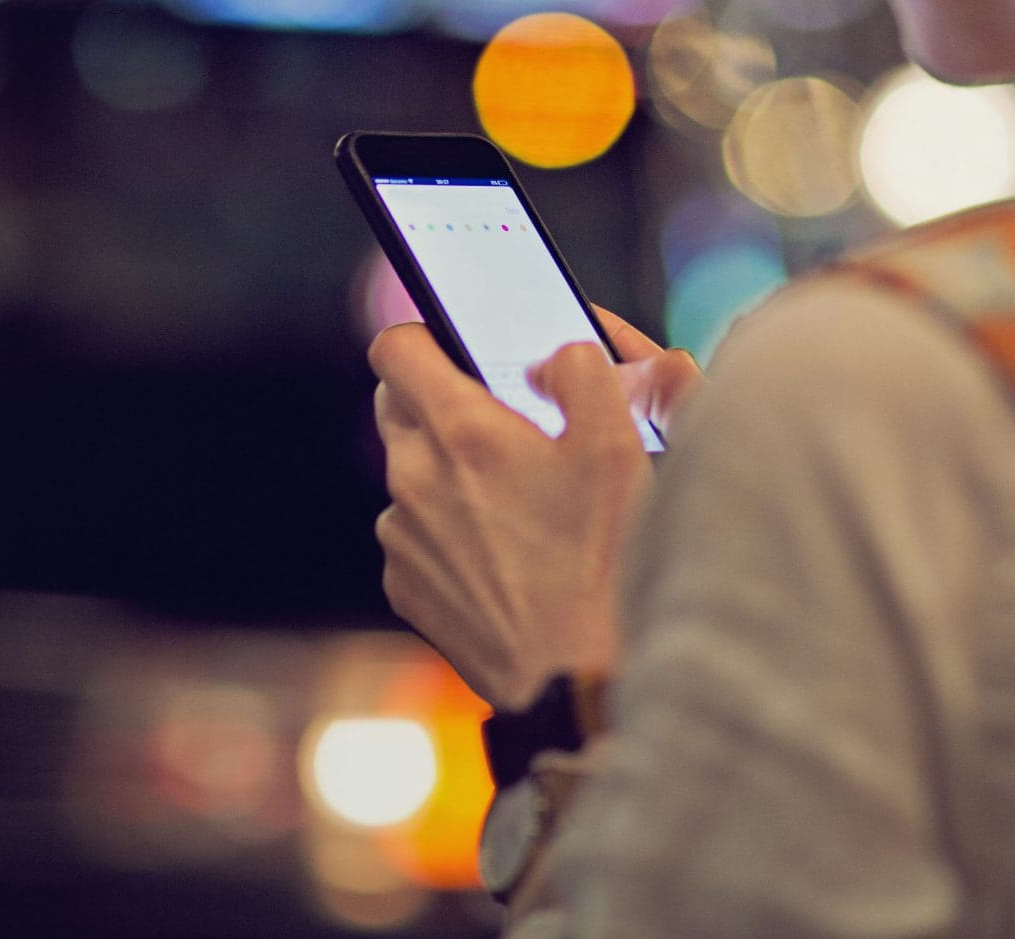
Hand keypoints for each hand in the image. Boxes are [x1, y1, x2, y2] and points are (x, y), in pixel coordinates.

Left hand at [370, 309, 703, 709]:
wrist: (578, 678)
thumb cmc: (603, 561)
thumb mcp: (617, 445)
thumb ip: (582, 371)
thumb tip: (552, 358)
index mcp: (461, 430)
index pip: (396, 346)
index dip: (427, 335)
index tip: (458, 345)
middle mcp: (413, 478)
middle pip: (397, 405)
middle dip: (441, 400)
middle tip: (502, 420)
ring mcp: (402, 537)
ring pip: (408, 472)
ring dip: (446, 471)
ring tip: (514, 499)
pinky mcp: (405, 586)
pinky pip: (413, 534)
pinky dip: (446, 530)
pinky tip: (502, 552)